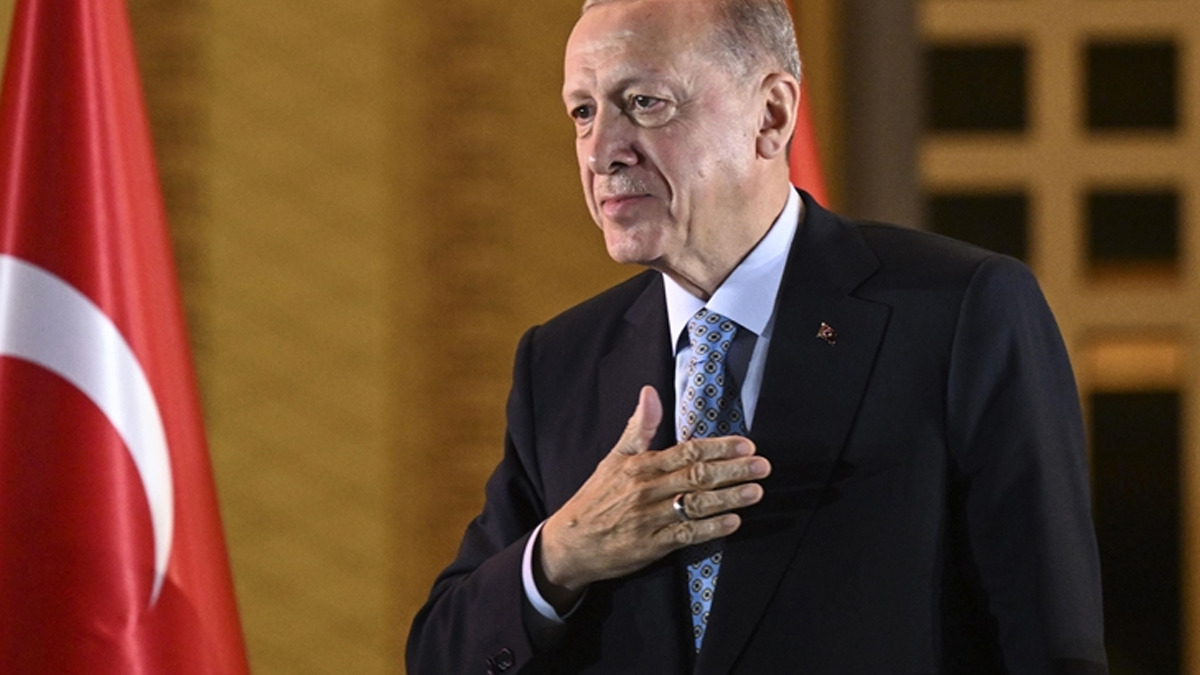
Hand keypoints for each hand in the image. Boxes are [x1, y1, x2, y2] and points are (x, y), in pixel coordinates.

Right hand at [534, 385, 769, 611]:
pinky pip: (686, 536)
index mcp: (641, 466)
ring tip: (756, 491)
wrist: (570, 543)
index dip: (718, 448)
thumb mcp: (613, 458)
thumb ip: (638, 427)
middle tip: (762, 465)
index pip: (687, 452)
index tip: (745, 444)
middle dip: (733, 470)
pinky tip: (733, 523)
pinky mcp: (653, 546)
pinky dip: (711, 529)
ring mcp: (651, 519)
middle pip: (697, 477)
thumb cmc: (595, 497)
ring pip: (696, 505)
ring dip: (729, 498)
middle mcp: (648, 491)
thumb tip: (650, 392)